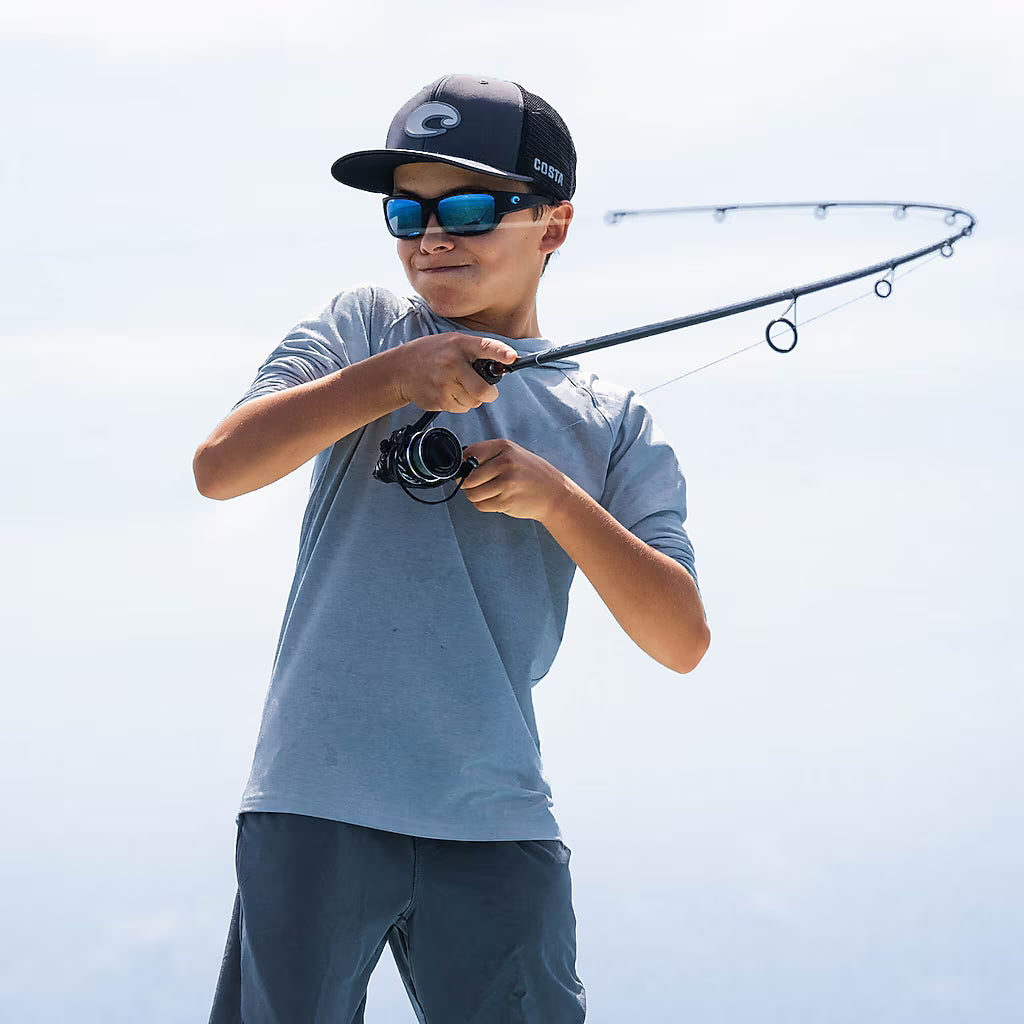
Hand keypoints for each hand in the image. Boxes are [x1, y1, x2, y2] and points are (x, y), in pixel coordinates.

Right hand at [396, 333, 517, 413]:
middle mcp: (452, 363)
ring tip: (458, 387)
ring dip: (472, 399)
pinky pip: (461, 409)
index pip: (485, 346)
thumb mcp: (452, 343)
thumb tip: (502, 365)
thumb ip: (475, 351)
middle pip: (483, 390)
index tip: (512, 357)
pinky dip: (460, 404)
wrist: (400, 370)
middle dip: (490, 394)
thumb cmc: (431, 354)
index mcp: (459, 345)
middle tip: (488, 392)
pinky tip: (448, 393)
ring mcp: (444, 383)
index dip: (501, 352)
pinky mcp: (439, 400)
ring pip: (474, 402)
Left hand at [460, 439, 570, 521]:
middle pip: (468, 477)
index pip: (470, 453)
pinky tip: (496, 500)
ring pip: (472, 494)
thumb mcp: (514, 455)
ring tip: (489, 493)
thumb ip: (489, 456)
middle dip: (468, 484)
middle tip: (478, 485)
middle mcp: (505, 463)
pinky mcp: (507, 501)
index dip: (464, 464)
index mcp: (505, 447)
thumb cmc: (532, 474)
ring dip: (475, 496)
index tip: (467, 470)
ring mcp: (507, 483)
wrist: (555, 494)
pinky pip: (482, 505)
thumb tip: (460, 465)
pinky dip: (484, 505)